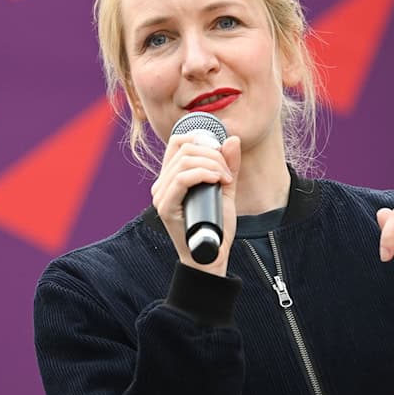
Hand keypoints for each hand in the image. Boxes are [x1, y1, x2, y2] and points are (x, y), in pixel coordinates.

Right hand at [151, 133, 240, 276]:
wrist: (212, 256)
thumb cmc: (216, 225)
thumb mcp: (225, 190)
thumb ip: (228, 166)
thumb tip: (232, 139)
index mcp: (171, 177)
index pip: (178, 142)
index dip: (200, 138)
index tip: (221, 152)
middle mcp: (161, 184)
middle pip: (184, 149)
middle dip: (212, 155)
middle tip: (227, 174)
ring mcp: (161, 196)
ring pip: (184, 162)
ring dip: (211, 165)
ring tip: (225, 180)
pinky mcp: (165, 207)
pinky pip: (181, 179)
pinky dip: (203, 174)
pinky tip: (217, 181)